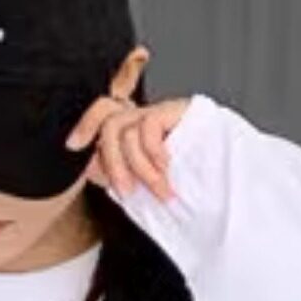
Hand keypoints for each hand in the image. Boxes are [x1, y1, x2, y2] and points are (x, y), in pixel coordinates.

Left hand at [68, 57, 190, 202]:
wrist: (226, 190)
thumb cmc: (189, 191)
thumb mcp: (145, 186)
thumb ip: (118, 175)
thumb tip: (90, 168)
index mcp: (135, 133)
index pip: (103, 117)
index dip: (85, 126)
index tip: (73, 145)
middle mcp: (145, 119)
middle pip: (109, 124)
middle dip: (112, 161)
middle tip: (126, 191)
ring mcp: (161, 113)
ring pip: (125, 130)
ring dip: (139, 168)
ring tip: (160, 190)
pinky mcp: (178, 110)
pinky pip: (148, 126)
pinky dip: (152, 152)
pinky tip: (166, 167)